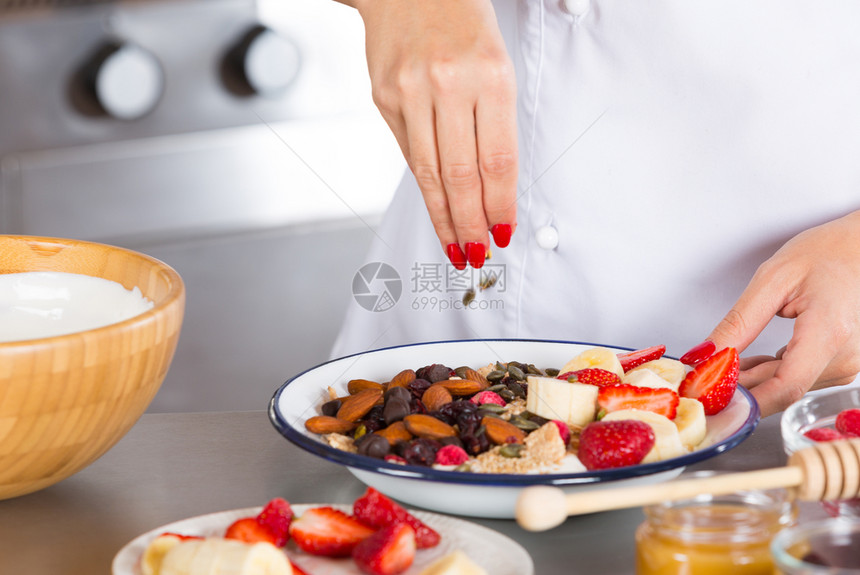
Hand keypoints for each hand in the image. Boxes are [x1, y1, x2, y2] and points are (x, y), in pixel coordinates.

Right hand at [352, 0, 517, 267]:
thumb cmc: (459, 19)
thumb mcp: (495, 60)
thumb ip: (493, 120)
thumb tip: (490, 185)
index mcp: (489, 75)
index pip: (497, 161)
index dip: (500, 206)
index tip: (503, 233)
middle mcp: (446, 84)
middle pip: (461, 176)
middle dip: (471, 225)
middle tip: (478, 255)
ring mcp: (409, 92)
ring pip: (429, 173)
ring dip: (444, 217)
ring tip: (455, 246)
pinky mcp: (383, 97)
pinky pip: (407, 152)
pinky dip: (423, 185)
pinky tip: (434, 206)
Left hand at [705, 210, 859, 416]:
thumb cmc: (826, 253)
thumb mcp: (772, 280)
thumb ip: (738, 323)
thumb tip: (705, 355)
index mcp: (829, 332)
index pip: (784, 388)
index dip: (745, 401)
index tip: (709, 400)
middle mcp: (847, 355)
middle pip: (781, 389)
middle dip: (738, 386)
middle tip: (701, 373)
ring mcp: (850, 364)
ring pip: (787, 388)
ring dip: (754, 377)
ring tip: (733, 353)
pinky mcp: (845, 365)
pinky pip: (799, 380)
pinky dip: (771, 372)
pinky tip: (755, 357)